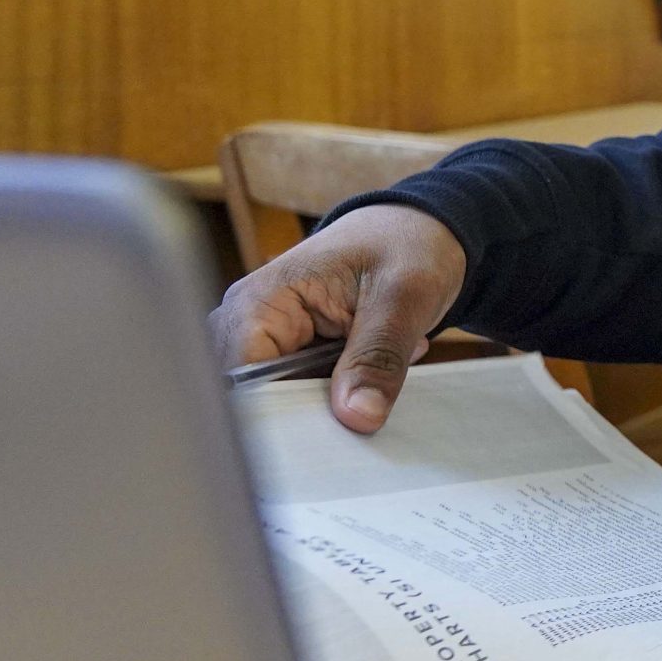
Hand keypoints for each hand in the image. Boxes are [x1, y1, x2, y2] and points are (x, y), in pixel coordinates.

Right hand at [208, 204, 468, 434]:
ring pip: (286, 403)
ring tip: (381, 360)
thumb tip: (358, 417)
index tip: (330, 427)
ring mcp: (268, 342)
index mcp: (260, 301)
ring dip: (339, 397)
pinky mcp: (293, 356)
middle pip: (258, 400)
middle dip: (319, 406)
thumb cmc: (405, 246)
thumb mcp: (404, 295)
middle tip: (374, 384)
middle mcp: (250, 324)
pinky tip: (375, 366)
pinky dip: (346, 391)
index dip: (280, 413)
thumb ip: (378, 355)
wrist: (418, 232)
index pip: (243, 382)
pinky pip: (308, 395)